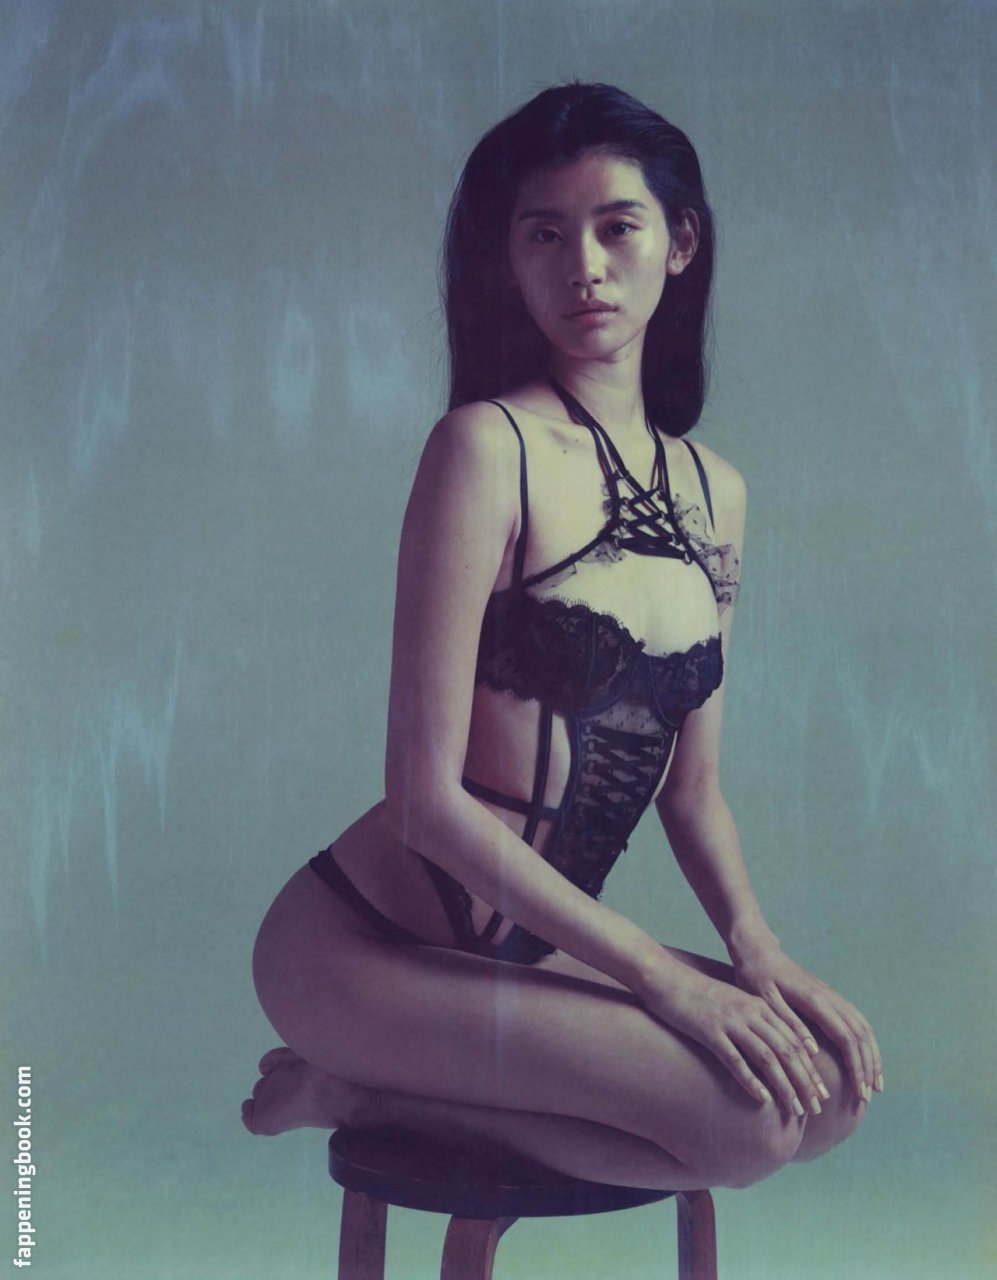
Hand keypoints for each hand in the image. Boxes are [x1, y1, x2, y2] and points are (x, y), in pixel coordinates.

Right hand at [640, 967, 831, 1118]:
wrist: (668, 978)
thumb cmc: (700, 996)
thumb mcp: (735, 1004)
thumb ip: (756, 1022)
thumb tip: (775, 1052)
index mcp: (760, 1006)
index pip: (795, 1041)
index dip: (811, 1069)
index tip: (822, 1094)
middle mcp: (750, 1013)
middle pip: (787, 1051)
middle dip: (805, 1082)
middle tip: (816, 1109)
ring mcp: (731, 1021)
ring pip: (767, 1057)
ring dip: (784, 1086)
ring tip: (795, 1109)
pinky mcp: (709, 1031)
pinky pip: (735, 1059)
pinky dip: (751, 1080)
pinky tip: (761, 1099)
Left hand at [732, 941, 883, 1104]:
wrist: (757, 950)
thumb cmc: (755, 975)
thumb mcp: (763, 999)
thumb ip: (788, 1022)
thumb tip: (813, 1051)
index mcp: (814, 999)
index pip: (845, 1037)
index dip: (855, 1066)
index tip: (859, 1092)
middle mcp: (829, 996)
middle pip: (860, 1034)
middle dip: (868, 1066)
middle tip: (868, 1097)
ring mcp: (831, 995)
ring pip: (862, 1027)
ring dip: (871, 1056)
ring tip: (874, 1084)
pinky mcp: (829, 997)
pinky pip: (856, 1020)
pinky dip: (865, 1042)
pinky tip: (864, 1060)